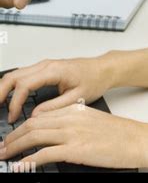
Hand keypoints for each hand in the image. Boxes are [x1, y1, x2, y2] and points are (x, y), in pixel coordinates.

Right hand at [0, 54, 117, 122]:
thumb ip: (55, 107)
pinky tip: (10, 98)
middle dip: (1, 92)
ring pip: (16, 73)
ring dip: (4, 89)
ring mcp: (44, 65)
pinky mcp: (45, 69)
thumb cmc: (94, 80)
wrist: (103, 69)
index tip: (13, 118)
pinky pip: (23, 74)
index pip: (25, 85)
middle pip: (14, 76)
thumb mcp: (78, 98)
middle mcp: (46, 65)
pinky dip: (13, 86)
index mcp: (53, 71)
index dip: (15, 103)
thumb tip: (35, 116)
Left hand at [0, 104, 147, 169]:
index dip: (22, 126)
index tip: (12, 136)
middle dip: (13, 137)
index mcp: (75, 110)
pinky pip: (45, 153)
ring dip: (16, 147)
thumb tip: (56, 135)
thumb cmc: (120, 134)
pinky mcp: (76, 149)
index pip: (40, 115)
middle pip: (33, 124)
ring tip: (5, 156)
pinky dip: (29, 160)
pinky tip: (21, 166)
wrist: (137, 140)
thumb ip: (74, 124)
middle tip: (3, 147)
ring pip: (35, 137)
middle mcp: (71, 118)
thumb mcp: (93, 121)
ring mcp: (73, 133)